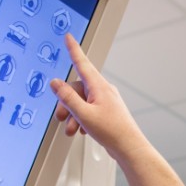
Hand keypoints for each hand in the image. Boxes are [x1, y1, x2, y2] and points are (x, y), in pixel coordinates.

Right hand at [49, 34, 150, 161]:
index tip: (69, 37)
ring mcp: (106, 102)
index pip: (82, 63)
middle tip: (61, 117)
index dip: (74, 50)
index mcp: (99, 87)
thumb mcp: (83, 114)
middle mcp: (104, 91)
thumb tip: (56, 83)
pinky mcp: (107, 112)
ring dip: (73, 115)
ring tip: (72, 129)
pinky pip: (89, 110)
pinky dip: (82, 119)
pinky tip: (82, 131)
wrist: (129, 148)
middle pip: (77, 89)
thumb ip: (67, 98)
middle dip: (66, 103)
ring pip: (82, 102)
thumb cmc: (112, 131)